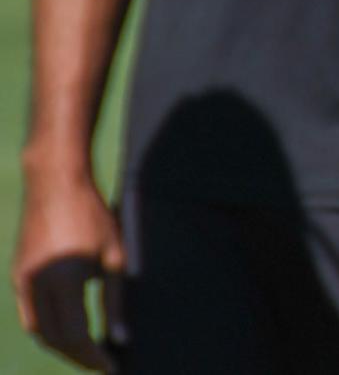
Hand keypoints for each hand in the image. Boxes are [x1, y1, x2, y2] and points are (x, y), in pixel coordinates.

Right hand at [12, 169, 126, 370]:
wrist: (54, 181)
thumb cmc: (94, 214)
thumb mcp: (115, 255)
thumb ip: (115, 299)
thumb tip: (121, 336)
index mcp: (63, 279)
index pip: (75, 335)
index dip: (93, 356)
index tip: (112, 367)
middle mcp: (36, 284)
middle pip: (53, 339)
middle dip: (77, 357)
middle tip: (102, 364)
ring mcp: (22, 280)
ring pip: (38, 329)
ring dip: (61, 346)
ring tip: (88, 352)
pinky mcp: (18, 274)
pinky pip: (31, 313)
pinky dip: (48, 328)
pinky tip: (68, 330)